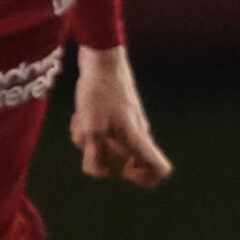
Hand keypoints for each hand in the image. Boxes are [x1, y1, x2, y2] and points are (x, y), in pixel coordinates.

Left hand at [73, 48, 172, 186]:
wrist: (101, 60)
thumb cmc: (99, 94)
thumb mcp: (91, 129)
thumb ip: (95, 155)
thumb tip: (97, 172)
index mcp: (137, 140)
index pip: (160, 169)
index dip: (146, 179)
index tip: (126, 172)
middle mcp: (136, 135)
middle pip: (122, 164)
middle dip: (101, 158)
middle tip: (92, 142)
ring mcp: (125, 124)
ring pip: (105, 147)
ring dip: (87, 141)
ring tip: (82, 122)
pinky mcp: (112, 114)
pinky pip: (97, 132)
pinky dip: (85, 128)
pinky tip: (79, 114)